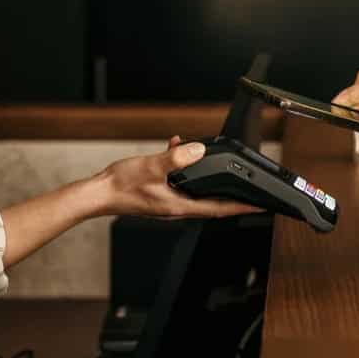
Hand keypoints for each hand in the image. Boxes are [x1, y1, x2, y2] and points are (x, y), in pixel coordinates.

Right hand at [96, 138, 260, 219]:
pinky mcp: (161, 192)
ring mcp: (169, 200)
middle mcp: (178, 206)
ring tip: (216, 162)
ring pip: (198, 190)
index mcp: (180, 206)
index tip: (259, 206)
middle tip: (250, 190)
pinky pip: (181, 180)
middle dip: (232, 195)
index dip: (241, 207)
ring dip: (207, 177)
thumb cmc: (121, 186)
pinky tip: (178, 148)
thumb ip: (176, 159)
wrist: (98, 193)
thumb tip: (198, 150)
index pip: (219, 209)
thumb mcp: (152, 167)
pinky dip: (185, 167)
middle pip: (214, 202)